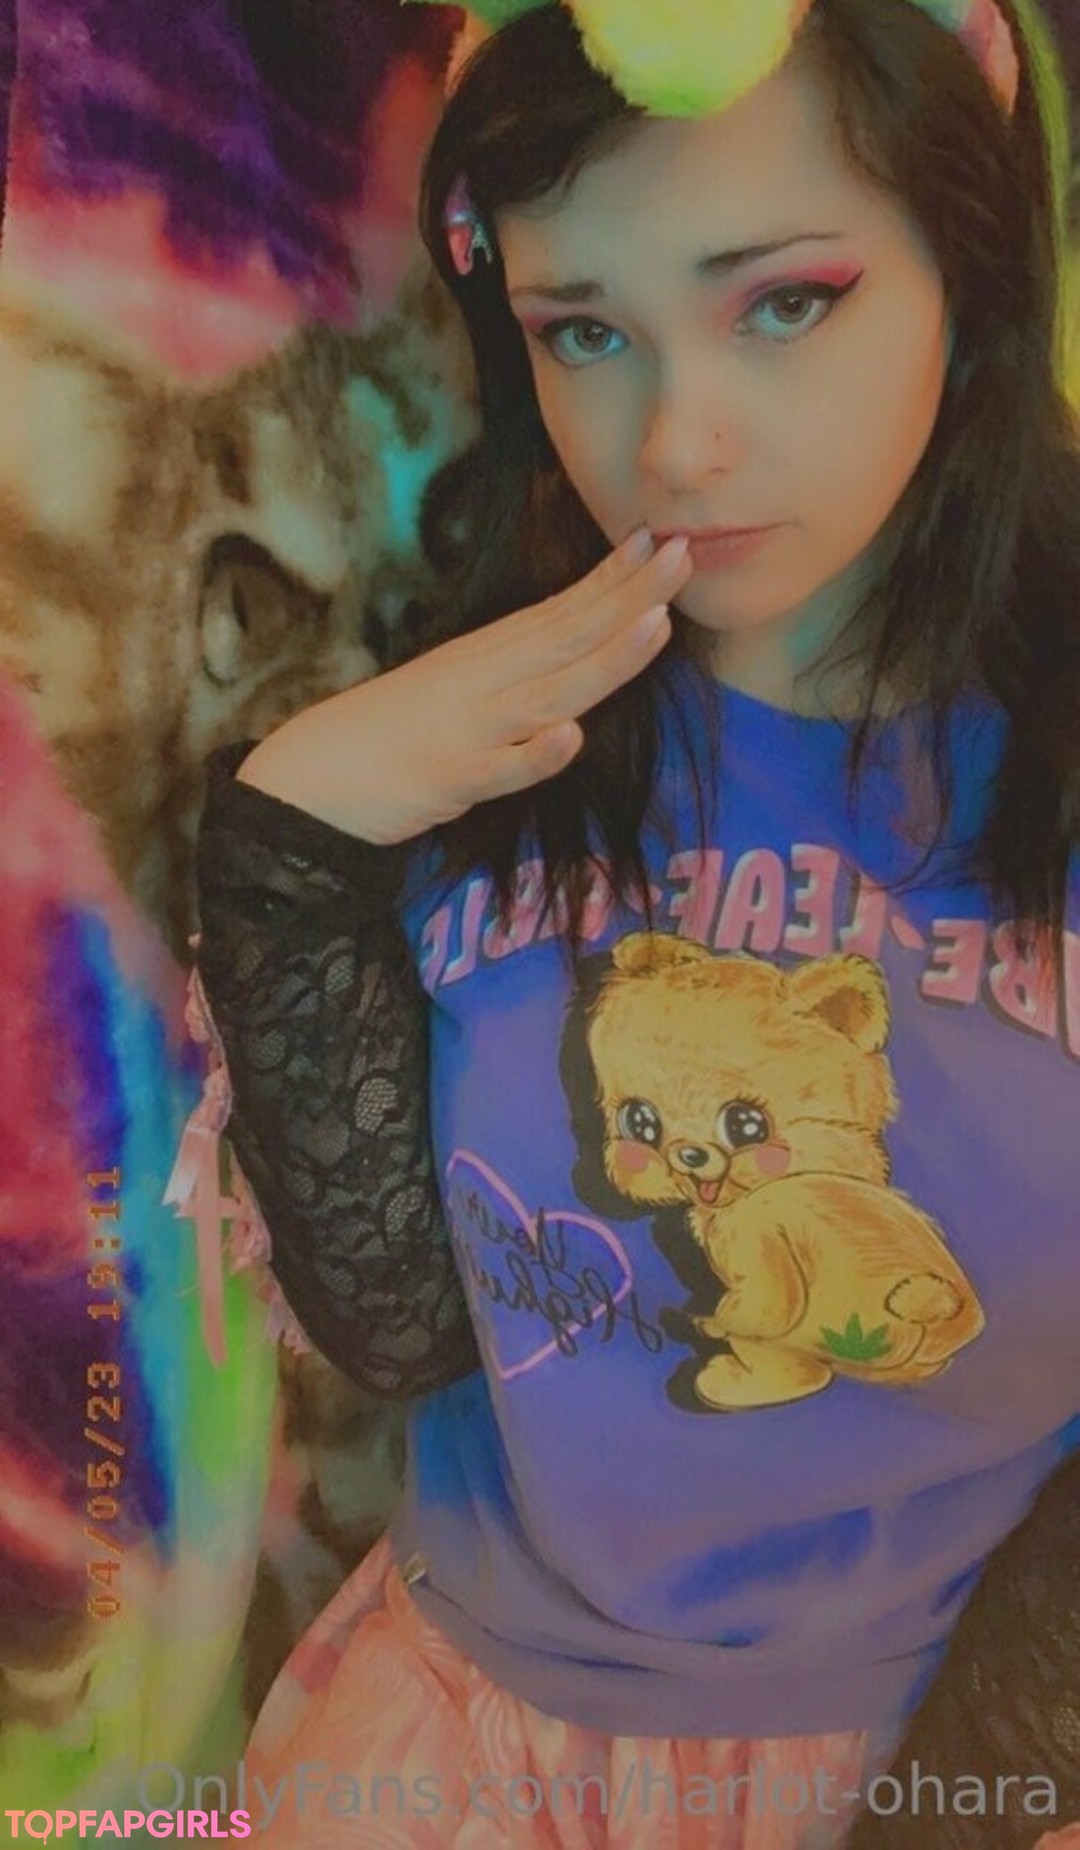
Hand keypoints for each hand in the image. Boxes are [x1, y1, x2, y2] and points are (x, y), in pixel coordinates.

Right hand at [236, 527, 693, 845]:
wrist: (313, 777)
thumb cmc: (392, 733)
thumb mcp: (460, 687)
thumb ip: (516, 670)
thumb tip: (571, 646)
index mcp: (490, 658)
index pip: (563, 611)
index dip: (614, 579)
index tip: (661, 541)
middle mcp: (488, 682)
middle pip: (570, 637)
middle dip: (631, 597)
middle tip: (686, 553)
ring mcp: (473, 729)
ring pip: (551, 693)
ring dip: (605, 659)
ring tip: (654, 623)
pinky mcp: (452, 780)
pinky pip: (501, 770)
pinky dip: (536, 756)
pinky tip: (570, 737)